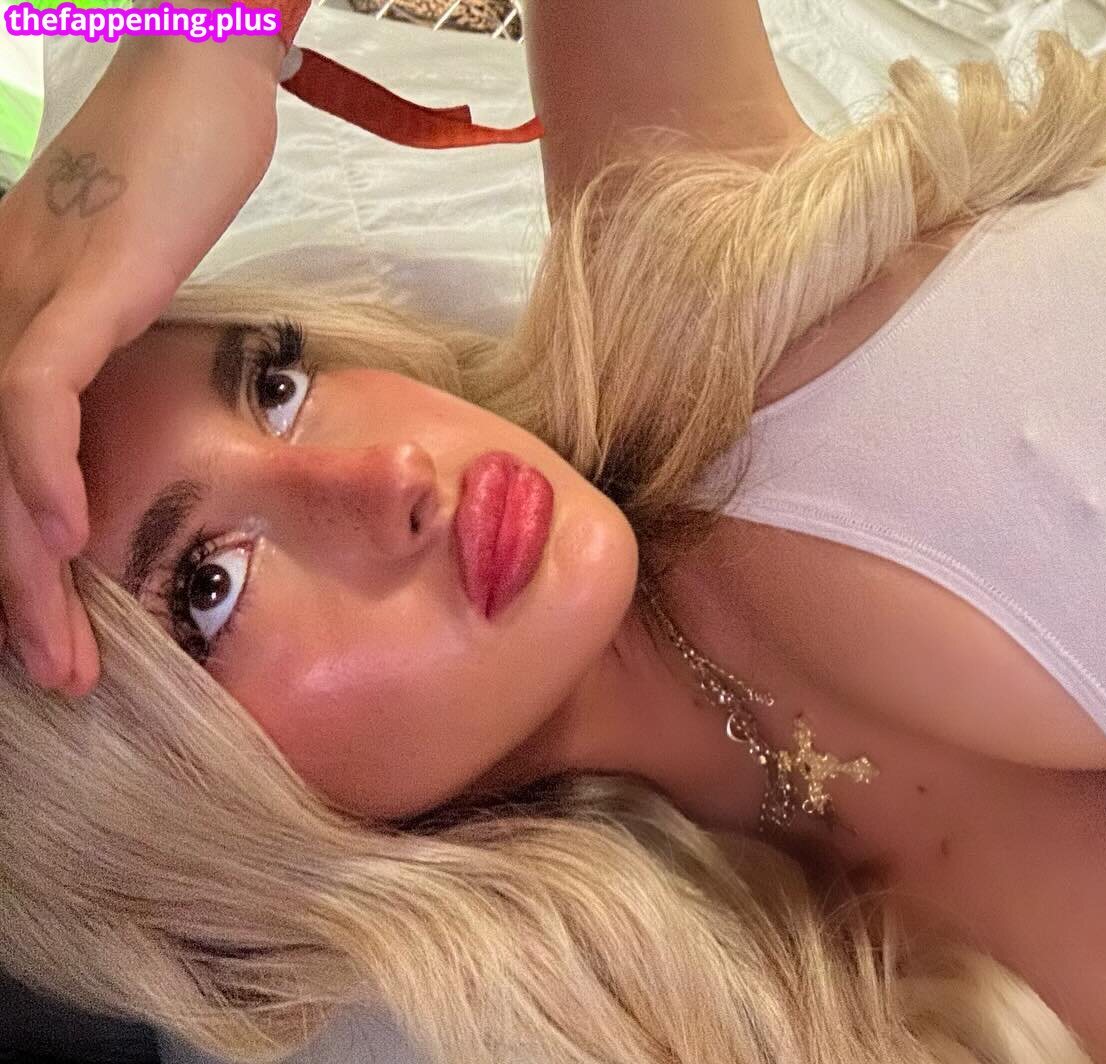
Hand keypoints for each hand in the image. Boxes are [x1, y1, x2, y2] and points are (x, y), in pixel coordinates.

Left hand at [0, 33, 282, 694]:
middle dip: (8, 597)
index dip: (3, 565)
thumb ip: (97, 360)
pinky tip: (62, 534)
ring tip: (60, 654)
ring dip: (19, 569)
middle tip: (56, 678)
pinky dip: (38, 467)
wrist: (200, 83)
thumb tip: (106, 445)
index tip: (43, 638)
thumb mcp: (122, 289)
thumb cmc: (175, 180)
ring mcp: (18, 299)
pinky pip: (33, 390)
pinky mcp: (71, 284)